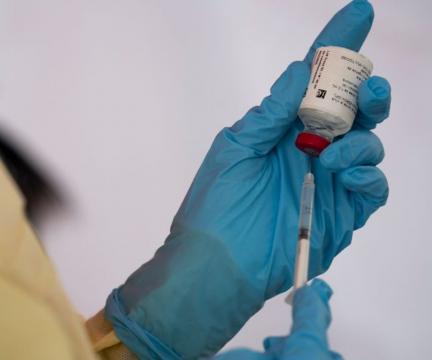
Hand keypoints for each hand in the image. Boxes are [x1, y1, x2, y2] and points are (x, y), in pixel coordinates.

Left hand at [106, 1, 390, 358]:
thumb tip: (297, 70)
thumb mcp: (236, 148)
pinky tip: (348, 173)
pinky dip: (369, 174)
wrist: (218, 262)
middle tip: (367, 86)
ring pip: (368, 145)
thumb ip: (270, 113)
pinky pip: (372, 188)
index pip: (314, 83)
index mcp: (282, 129)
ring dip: (363, 139)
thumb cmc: (217, 204)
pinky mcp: (341, 214)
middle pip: (352, 111)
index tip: (357, 14)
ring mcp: (328, 182)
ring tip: (335, 153)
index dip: (336, 48)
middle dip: (366, 91)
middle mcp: (309, 150)